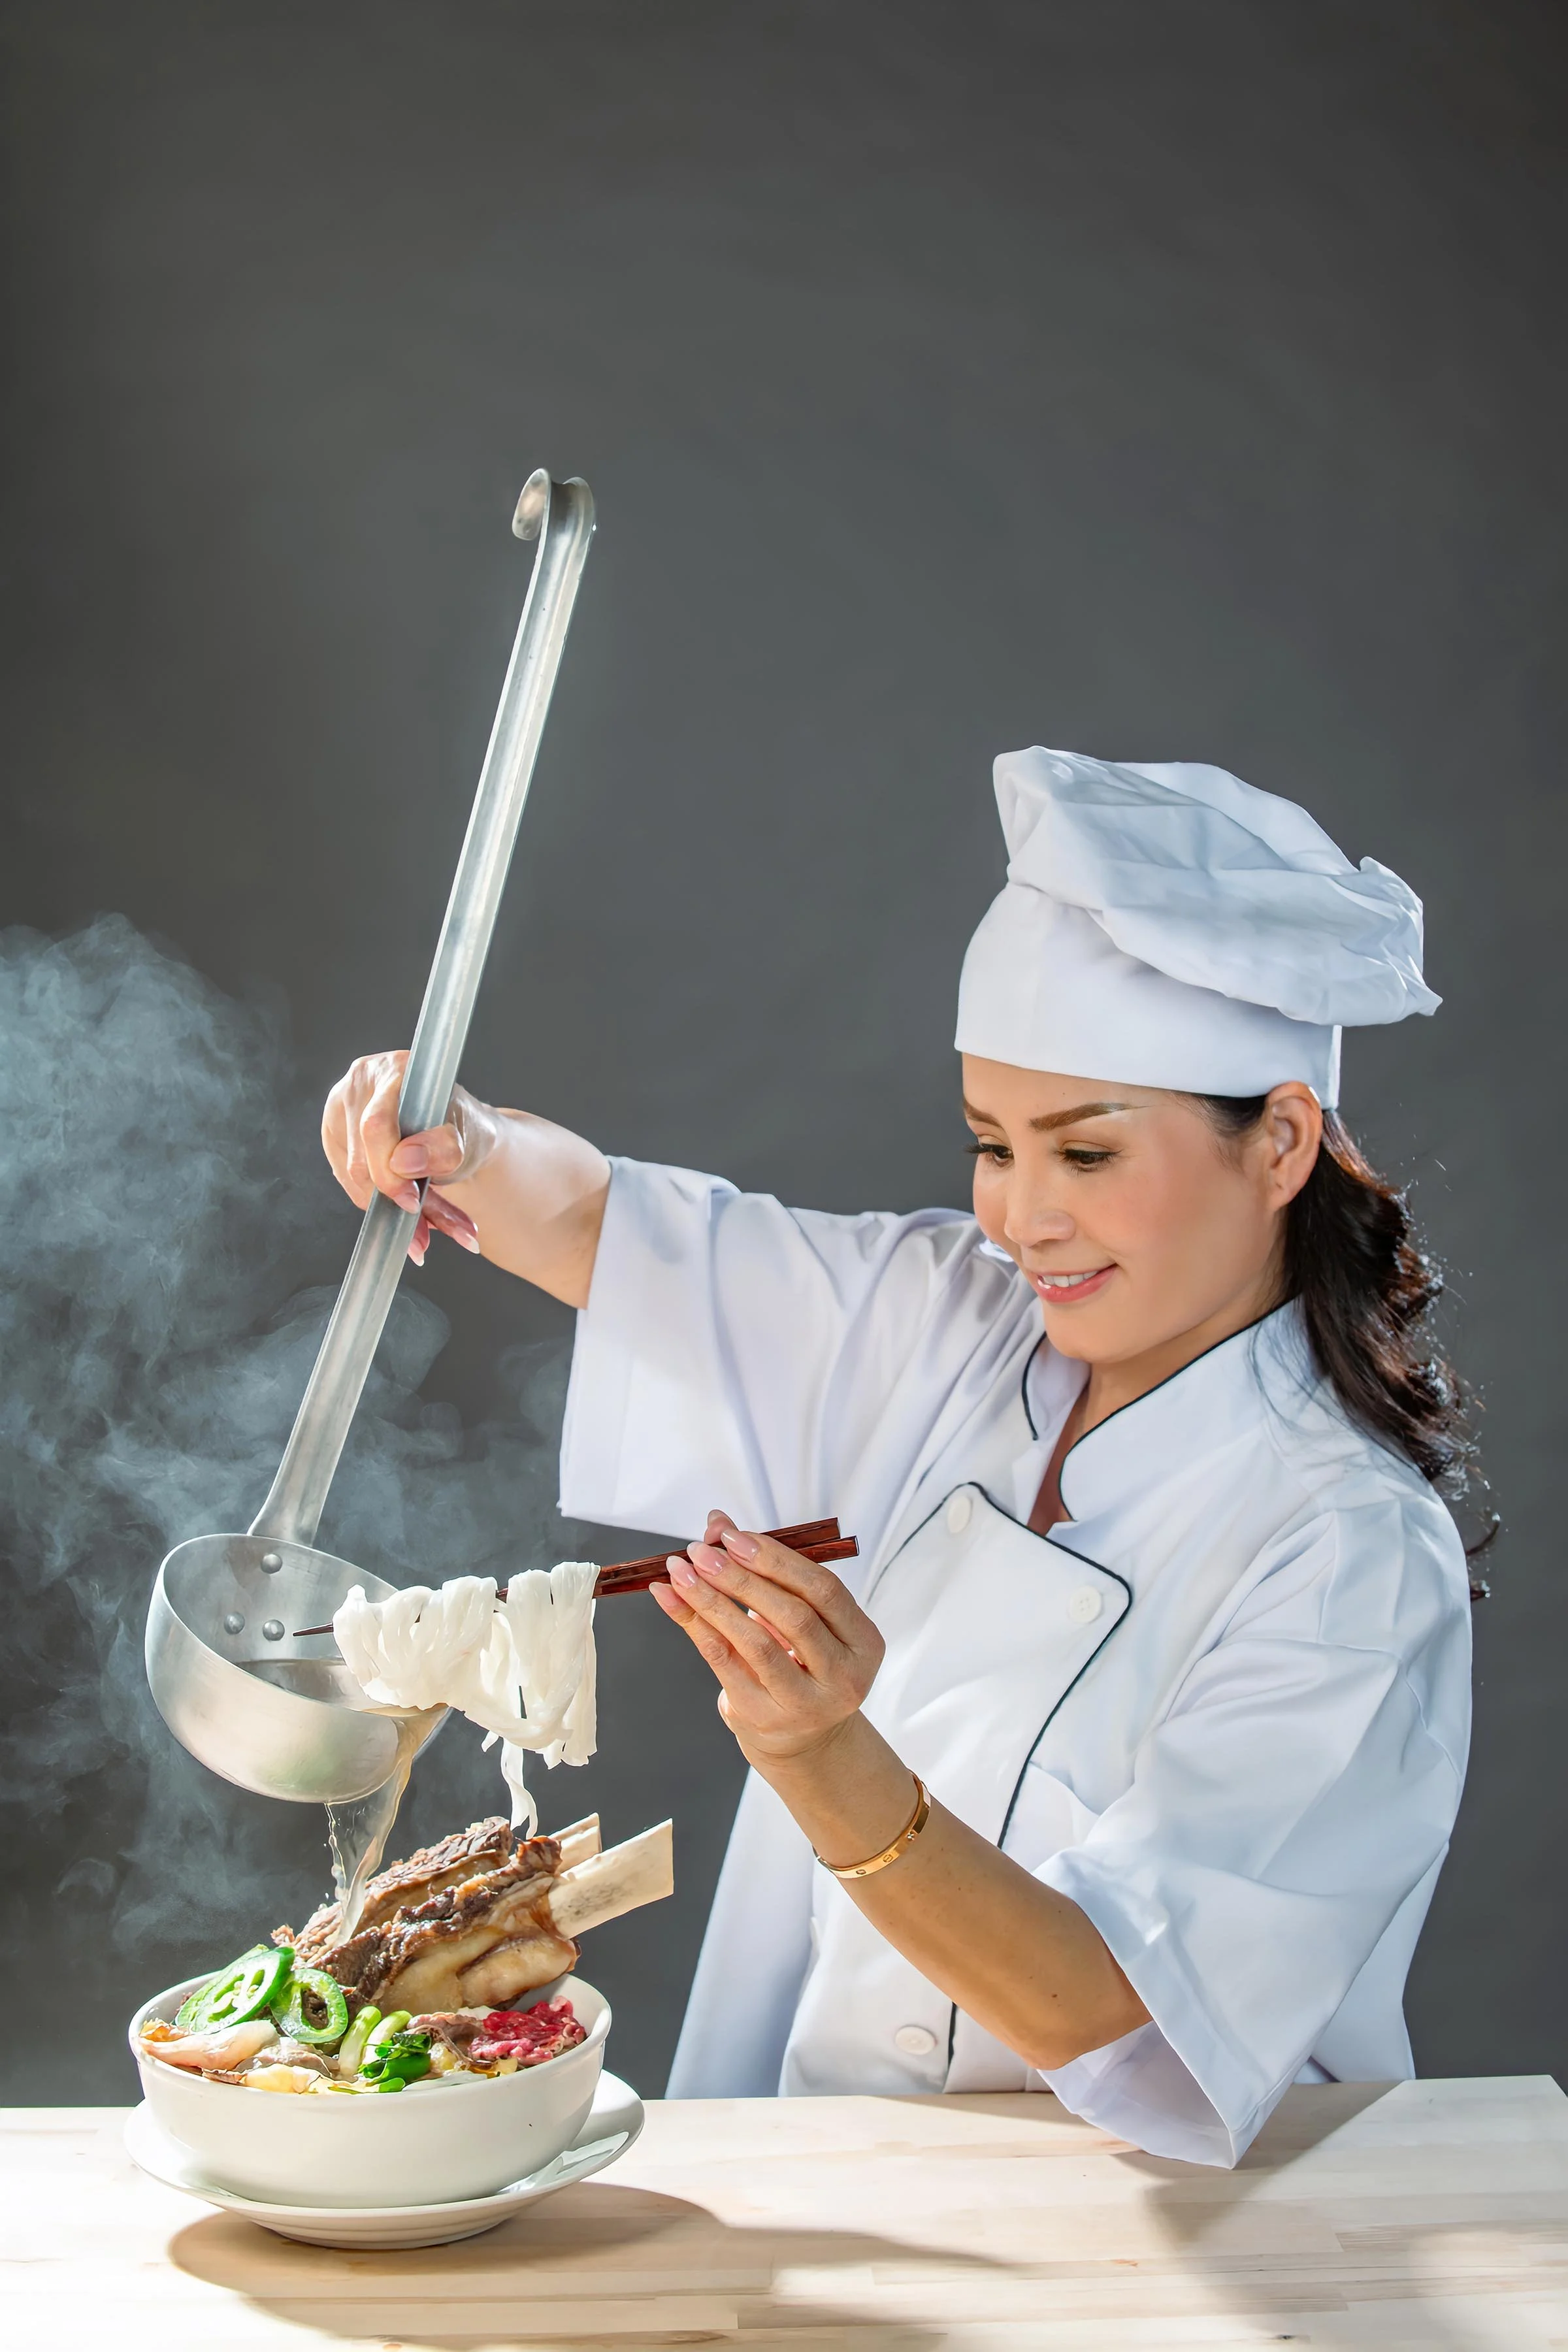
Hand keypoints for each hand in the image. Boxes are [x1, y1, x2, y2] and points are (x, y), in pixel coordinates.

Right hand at [321, 1050, 495, 1263]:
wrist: (458, 1137)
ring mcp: (342, 1110)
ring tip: (423, 1229)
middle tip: (422, 1232)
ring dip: (390, 1211)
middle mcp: (361, 1083)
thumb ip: (443, 1147)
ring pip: (353, 1176)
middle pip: (360, 1157)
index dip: (390, 1169)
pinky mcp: (335, 1139)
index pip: (376, 1124)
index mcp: (395, 1069)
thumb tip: (403, 1162)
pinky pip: (348, 1183)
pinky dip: (379, 1206)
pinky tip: (408, 1215)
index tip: (413, 1201)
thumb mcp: (469, 1139)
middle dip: (394, 1200)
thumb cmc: (463, 1129)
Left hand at [651, 1511, 884, 1764]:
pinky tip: (670, 1596)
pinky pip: (724, 1662)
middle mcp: (843, 1676)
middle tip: (702, 1550)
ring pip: (756, 1643)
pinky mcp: (763, 1717)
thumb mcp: (800, 1616)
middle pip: (793, 1616)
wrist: (803, 1737)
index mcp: (864, 1642)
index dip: (778, 1560)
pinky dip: (694, 1623)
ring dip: (712, 1600)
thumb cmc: (802, 1660)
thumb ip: (766, 1571)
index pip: (825, 1590)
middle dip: (742, 1577)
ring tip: (681, 1571)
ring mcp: (805, 1703)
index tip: (734, 1536)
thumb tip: (718, 1523)